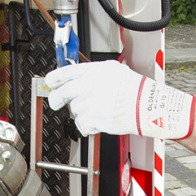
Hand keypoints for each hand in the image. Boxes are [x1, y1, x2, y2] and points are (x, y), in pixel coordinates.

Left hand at [45, 61, 195, 139]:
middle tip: (57, 102)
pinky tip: (99, 119)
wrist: (144, 105)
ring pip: (73, 111)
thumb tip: (82, 76)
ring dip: (81, 112)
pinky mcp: (90, 120)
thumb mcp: (112, 70)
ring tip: (97, 110)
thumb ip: (93, 73)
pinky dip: (88, 125)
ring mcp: (86, 104)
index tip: (51, 83)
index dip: (53, 80)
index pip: (62, 74)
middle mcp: (85, 87)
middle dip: (55, 99)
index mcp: (89, 72)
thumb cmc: (133, 88)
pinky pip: (81, 125)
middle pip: (60, 94)